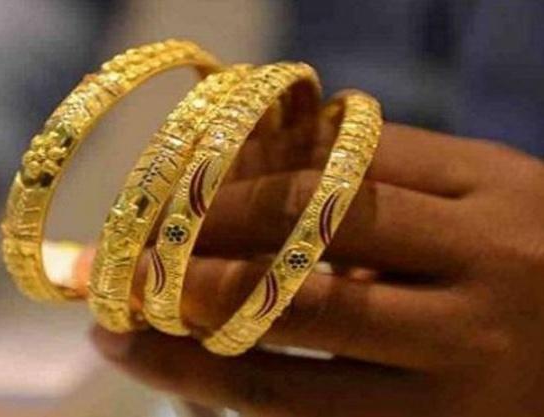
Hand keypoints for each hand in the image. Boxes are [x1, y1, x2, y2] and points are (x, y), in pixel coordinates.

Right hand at [84, 110, 543, 415]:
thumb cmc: (502, 396)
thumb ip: (319, 392)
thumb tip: (189, 347)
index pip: (277, 390)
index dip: (180, 363)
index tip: (114, 336)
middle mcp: (474, 336)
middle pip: (296, 301)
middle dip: (194, 279)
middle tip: (135, 266)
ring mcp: (495, 242)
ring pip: (327, 209)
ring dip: (235, 206)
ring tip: (184, 208)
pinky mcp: (503, 172)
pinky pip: (371, 148)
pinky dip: (300, 153)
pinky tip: (255, 163)